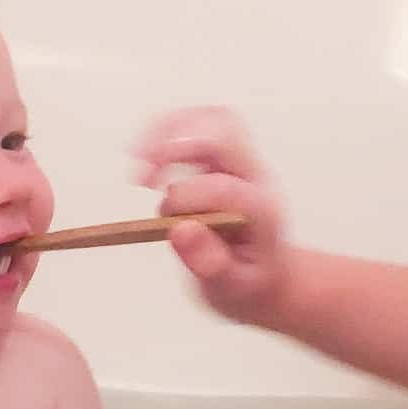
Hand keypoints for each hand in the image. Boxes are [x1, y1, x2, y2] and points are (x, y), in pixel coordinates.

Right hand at [133, 106, 289, 323]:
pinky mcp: (222, 159)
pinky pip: (200, 124)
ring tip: (139, 160)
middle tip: (142, 178)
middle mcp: (255, 178)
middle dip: (176, 147)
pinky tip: (146, 157)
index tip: (167, 225)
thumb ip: (210, 263)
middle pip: (223, 135)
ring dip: (169, 130)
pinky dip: (168, 131)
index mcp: (261, 210)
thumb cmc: (249, 284)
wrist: (269, 277)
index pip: (224, 187)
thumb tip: (181, 230)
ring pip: (213, 118)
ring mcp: (240, 164)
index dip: (187, 200)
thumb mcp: (232, 290)